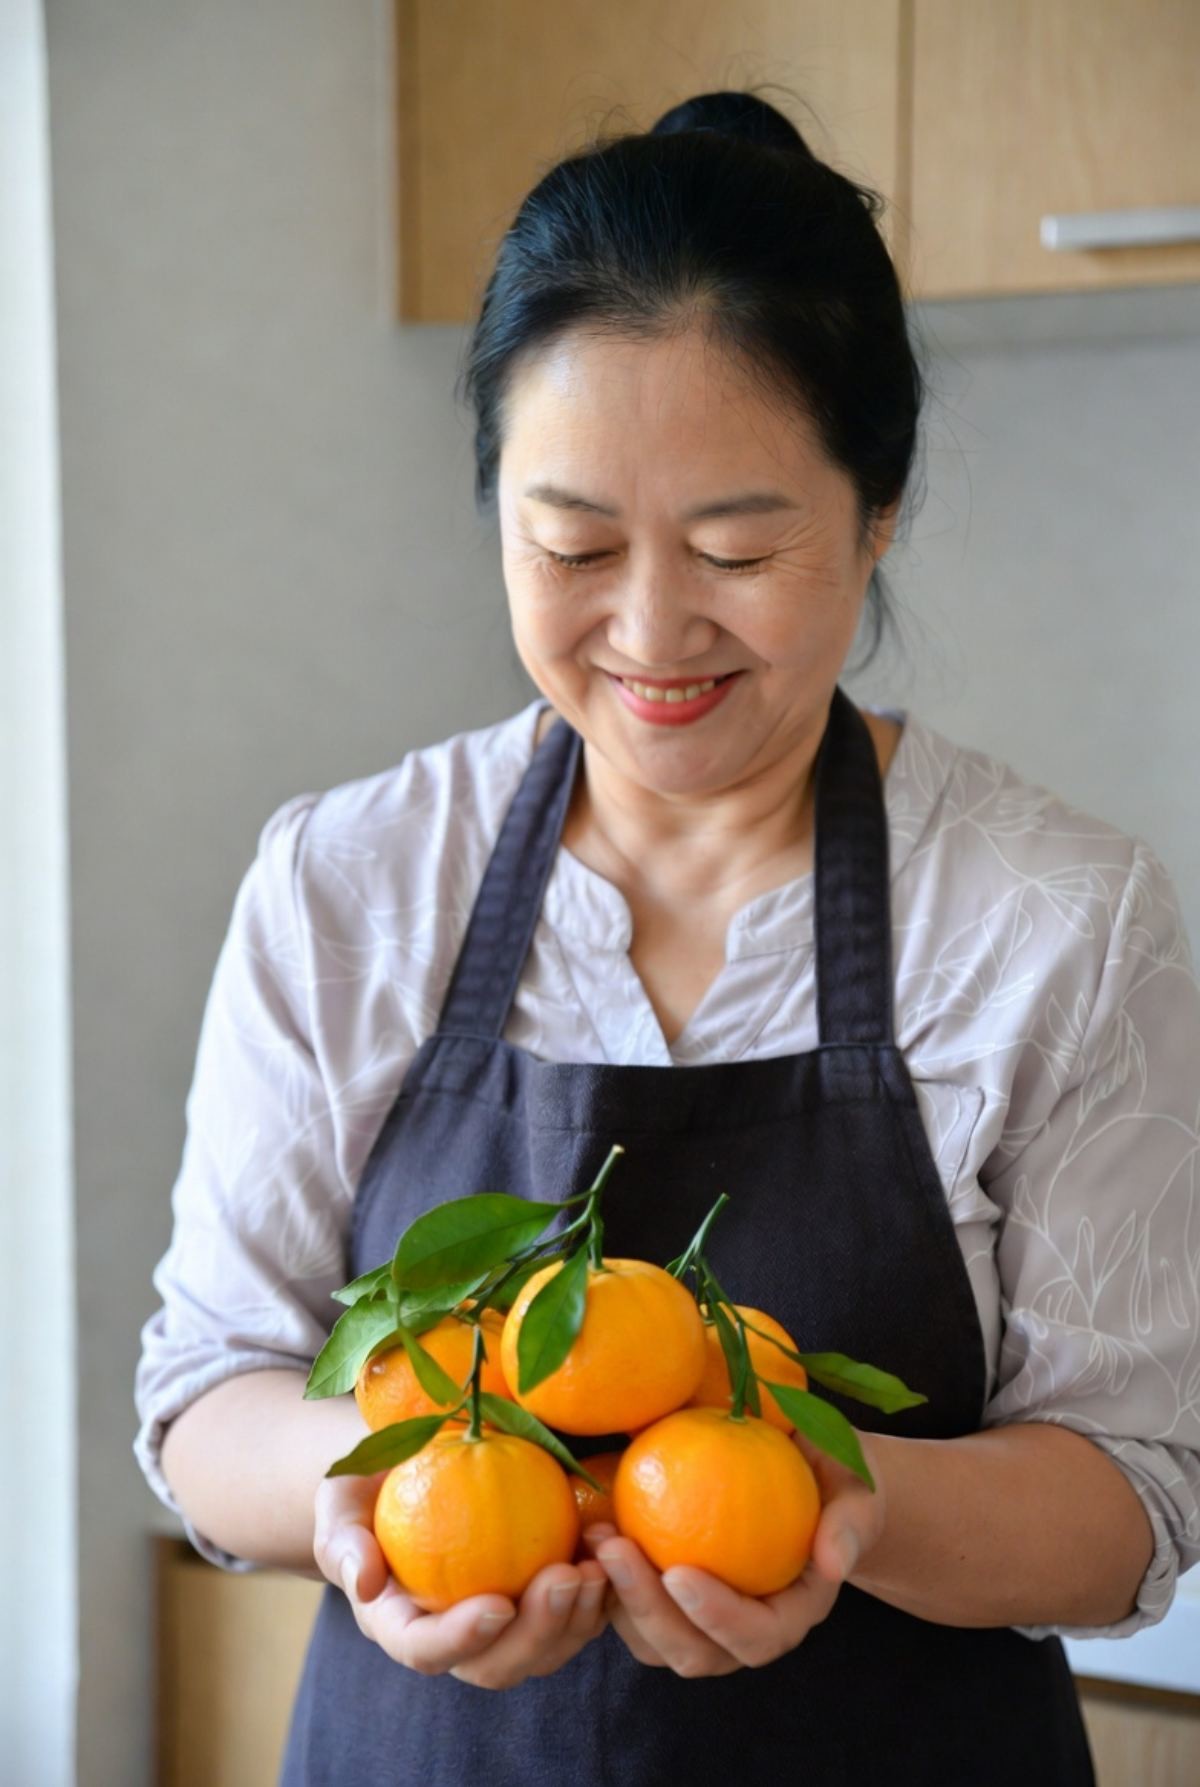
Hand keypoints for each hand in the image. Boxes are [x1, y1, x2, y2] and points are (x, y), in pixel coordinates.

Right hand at [312, 1471, 610, 1688]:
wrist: (410, 1467)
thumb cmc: (369, 1484)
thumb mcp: (339, 1501)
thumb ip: (343, 1539)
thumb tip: (361, 1582)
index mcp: (401, 1624)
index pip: (426, 1651)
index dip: (462, 1639)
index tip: (497, 1603)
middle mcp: (455, 1637)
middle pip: (497, 1665)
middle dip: (537, 1633)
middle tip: (566, 1577)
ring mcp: (501, 1623)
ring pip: (545, 1651)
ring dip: (578, 1619)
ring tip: (599, 1567)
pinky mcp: (539, 1599)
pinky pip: (576, 1616)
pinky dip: (599, 1594)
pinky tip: (613, 1549)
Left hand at [584, 1427, 885, 1676]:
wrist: (810, 1478)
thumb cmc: (835, 1480)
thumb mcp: (856, 1490)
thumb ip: (849, 1522)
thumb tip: (834, 1561)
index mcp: (793, 1613)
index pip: (757, 1637)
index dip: (717, 1616)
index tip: (679, 1570)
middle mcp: (745, 1632)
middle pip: (693, 1652)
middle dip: (647, 1607)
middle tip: (614, 1547)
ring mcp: (703, 1621)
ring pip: (652, 1641)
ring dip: (617, 1599)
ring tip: (596, 1536)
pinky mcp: (670, 1599)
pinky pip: (631, 1609)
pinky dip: (605, 1580)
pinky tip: (589, 1525)